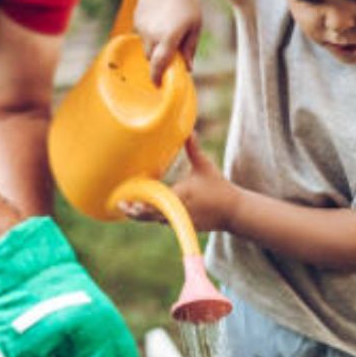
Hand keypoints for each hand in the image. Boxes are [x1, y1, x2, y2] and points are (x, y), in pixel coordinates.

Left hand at [121, 136, 236, 232]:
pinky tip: (147, 210)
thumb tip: (189, 130)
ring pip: (156, 219)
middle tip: (121, 205)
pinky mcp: (185, 226)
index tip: (125, 201)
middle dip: (134, 212)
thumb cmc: (218, 186)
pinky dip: (157, 216)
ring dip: (144, 215)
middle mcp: (178, 211)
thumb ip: (193, 149)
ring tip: (128, 208)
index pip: (154, 203)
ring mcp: (181, 221)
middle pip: (149, 215)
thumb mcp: (204, 165)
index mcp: (180, 196)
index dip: (138, 204)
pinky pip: (166, 222)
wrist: (234, 211)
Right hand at [134, 0, 201, 84]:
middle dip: (159, 60)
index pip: (159, 65)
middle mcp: (152, 34)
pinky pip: (142, 34)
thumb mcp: (195, 26)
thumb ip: (190, 49)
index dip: (157, 78)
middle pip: (151, 58)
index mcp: (169, 37)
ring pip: (146, 46)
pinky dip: (150, 34)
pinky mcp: (137, 20)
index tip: (158, 86)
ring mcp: (142, 27)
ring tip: (167, 29)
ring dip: (155, 46)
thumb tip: (188, 69)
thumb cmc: (187, 2)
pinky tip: (159, 19)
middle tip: (170, 54)